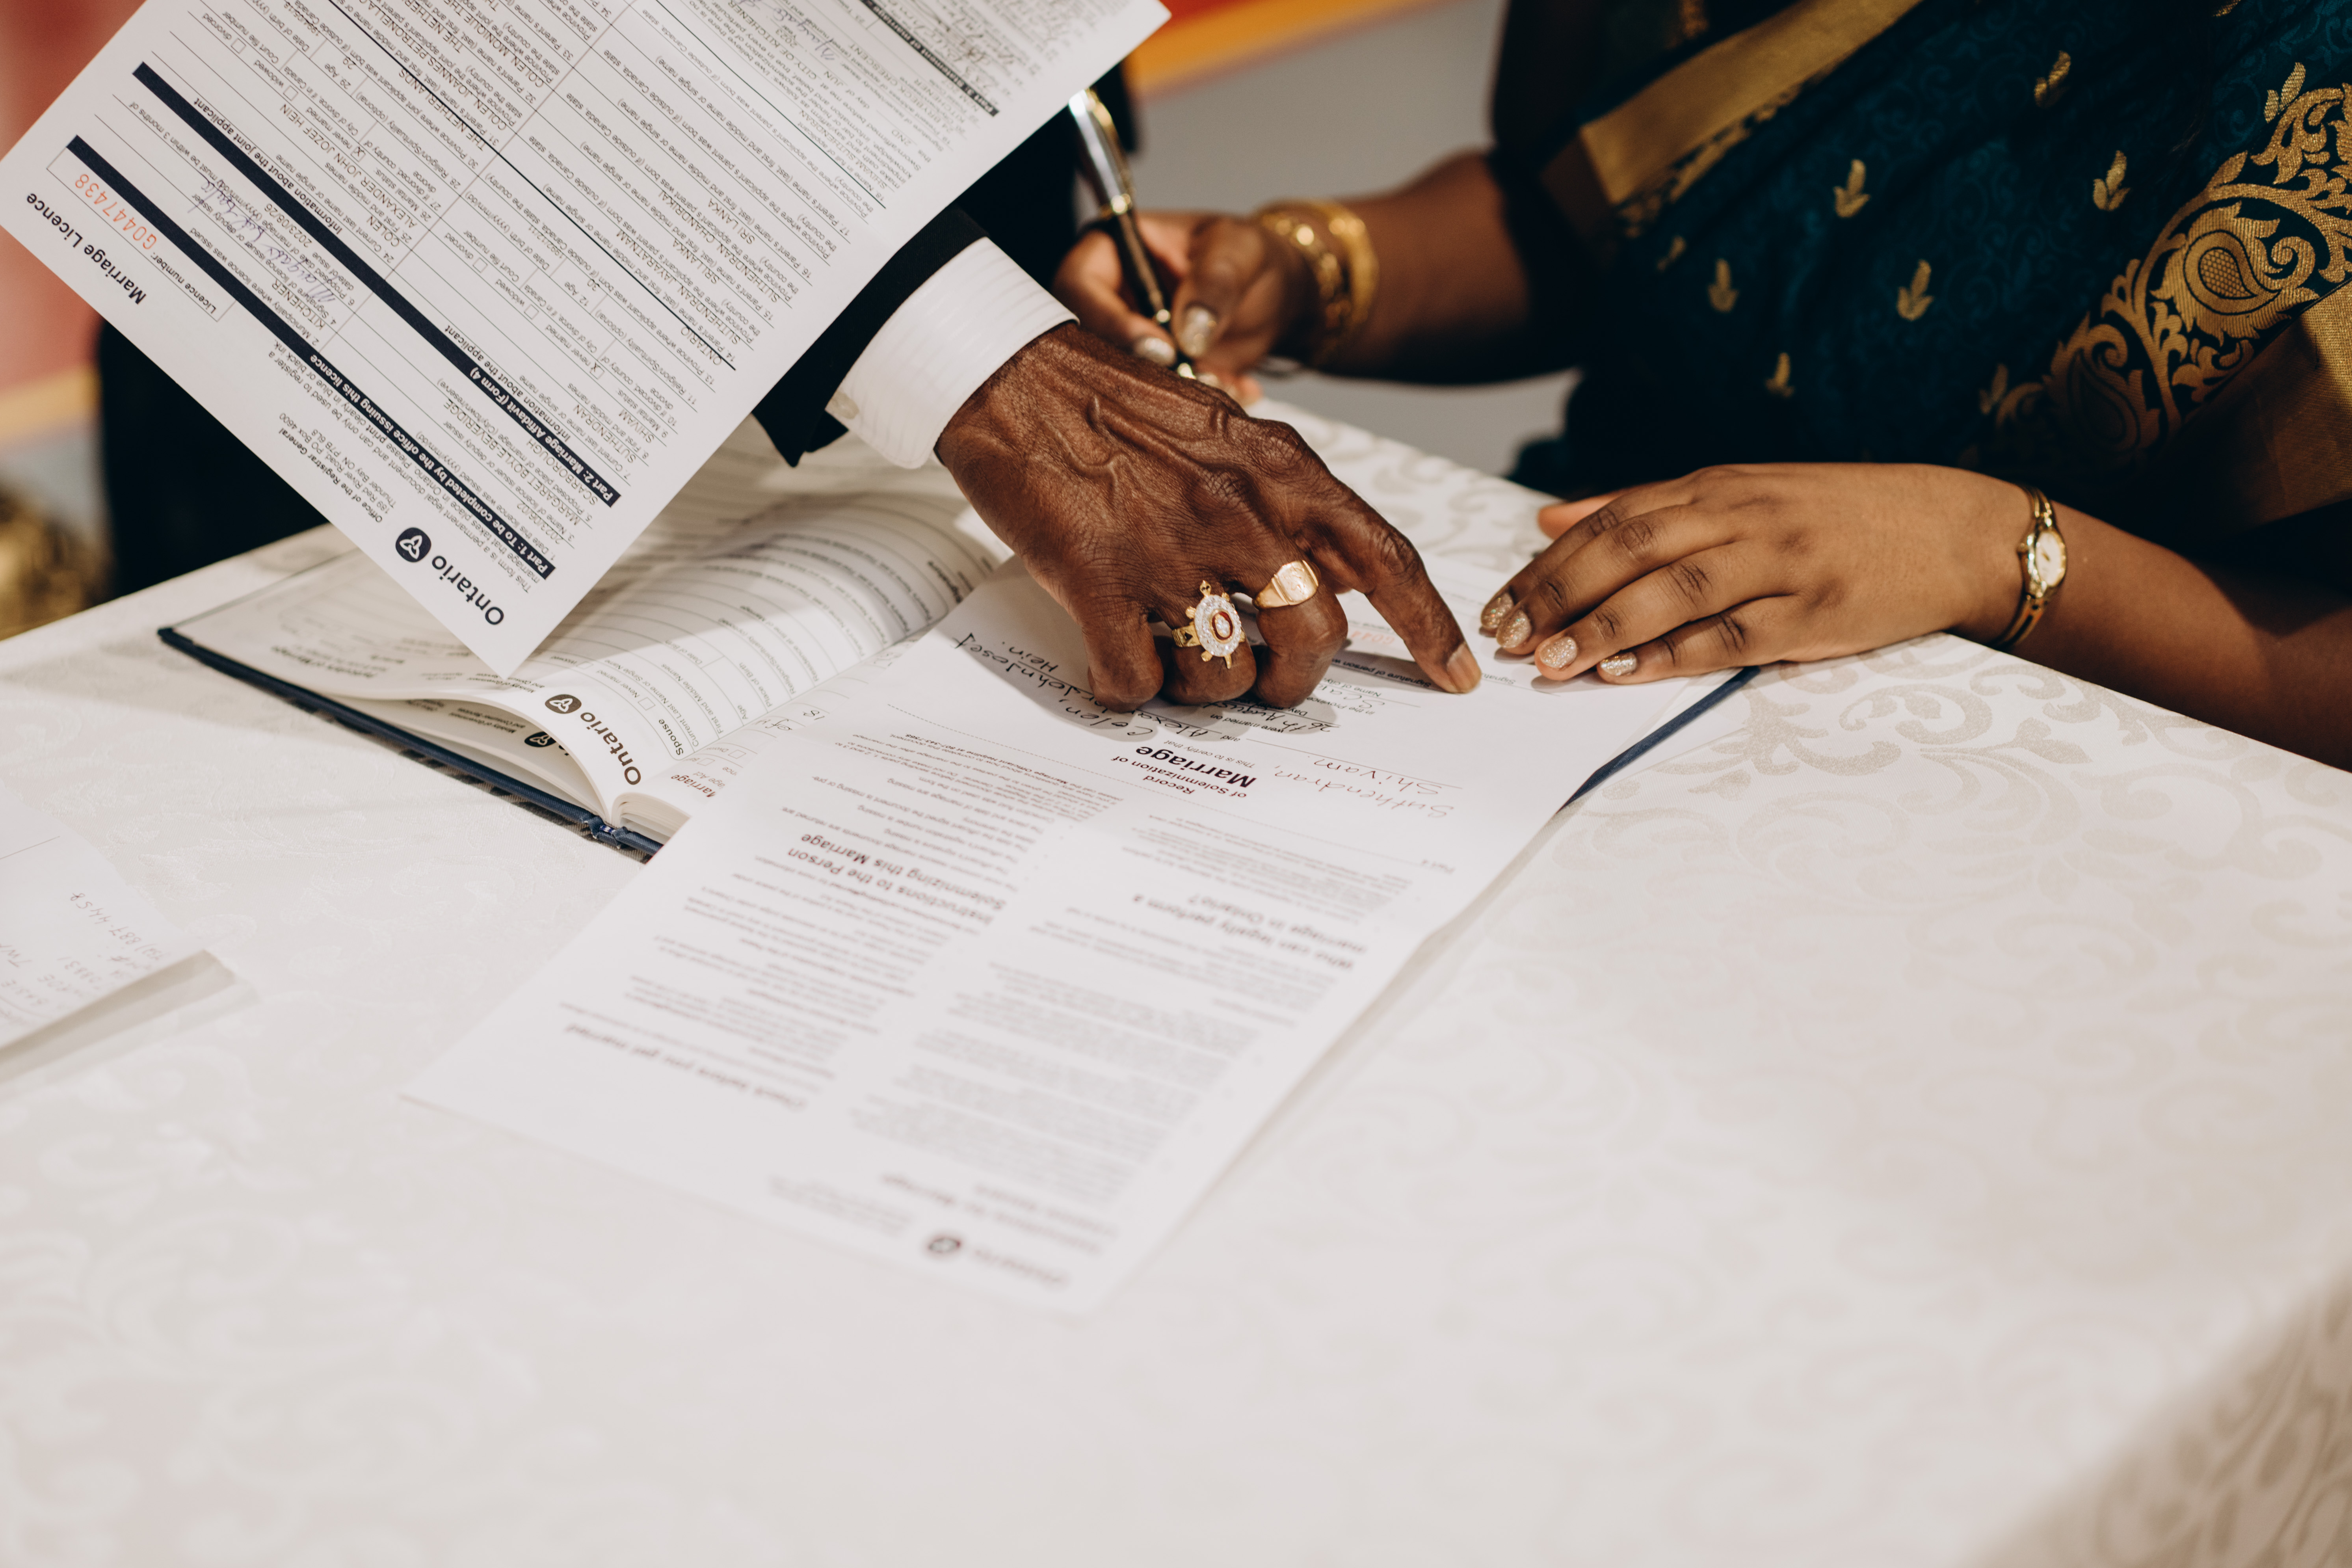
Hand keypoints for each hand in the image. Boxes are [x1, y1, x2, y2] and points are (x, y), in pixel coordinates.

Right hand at [937, 324, 1477, 710]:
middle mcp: (1236, 509)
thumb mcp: (1227, 436)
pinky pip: (1135, 679)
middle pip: (1314, 637)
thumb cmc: (1117, 409)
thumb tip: (1338, 578)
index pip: (1385, 557)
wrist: (1012, 376)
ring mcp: (1166, 547)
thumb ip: (1288, 502)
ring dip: (1205, 686)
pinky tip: (1118, 659)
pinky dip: (1130, 687)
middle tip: (1271, 681)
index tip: (1455, 674)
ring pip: (1225, 673)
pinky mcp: (1096, 580)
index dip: (1429, 627)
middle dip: (1296, 680)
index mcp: (1278, 469)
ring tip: (1175, 654)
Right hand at [1053, 211, 1311, 395]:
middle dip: (1144, 369)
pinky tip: (1235, 387)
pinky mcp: (1148, 374)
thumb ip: (1214, 284)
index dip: (1111, 322)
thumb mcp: (1238, 251)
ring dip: (1173, 391)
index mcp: (1111, 249)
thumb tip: (1188, 333)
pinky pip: (1151, 399)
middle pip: (1089, 342)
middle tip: (1194, 376)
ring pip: (1121, 378)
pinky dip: (1195, 402)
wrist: (1272, 292)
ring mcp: (1126, 340)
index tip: (1161, 348)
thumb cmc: (1244, 255)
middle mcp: (1108, 298)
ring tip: (1224, 381)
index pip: (1080, 286)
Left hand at [1482, 463, 2027, 680]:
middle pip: (1632, 550)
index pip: (1614, 521)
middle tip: (1506, 637)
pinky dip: (1674, 655)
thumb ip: (1644, 506)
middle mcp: (1745, 517)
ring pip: (1675, 592)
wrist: (1955, 531)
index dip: (1550, 564)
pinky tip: (1626, 673)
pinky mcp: (1814, 614)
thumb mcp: (1739, 493)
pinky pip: (1731, 637)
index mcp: (1721, 485)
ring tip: (1550, 663)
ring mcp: (1782, 565)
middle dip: (1560, 595)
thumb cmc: (1836, 516)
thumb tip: (1550, 519)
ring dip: (1605, 628)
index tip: (1498, 603)